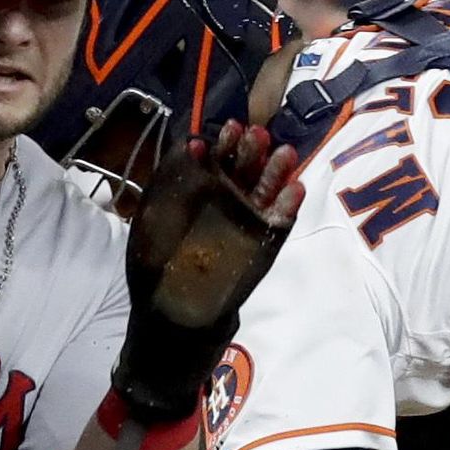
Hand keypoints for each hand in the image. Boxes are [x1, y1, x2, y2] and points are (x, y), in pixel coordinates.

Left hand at [110, 122, 304, 424]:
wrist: (172, 318)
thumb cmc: (155, 268)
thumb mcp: (152, 219)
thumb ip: (170, 180)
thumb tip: (189, 142)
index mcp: (197, 195)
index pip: (215, 160)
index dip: (220, 144)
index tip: (222, 131)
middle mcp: (225, 205)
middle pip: (244, 169)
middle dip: (250, 150)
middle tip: (256, 133)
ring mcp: (247, 225)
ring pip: (267, 191)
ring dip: (277, 170)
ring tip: (286, 152)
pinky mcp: (264, 247)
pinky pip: (281, 223)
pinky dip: (290, 206)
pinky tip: (297, 186)